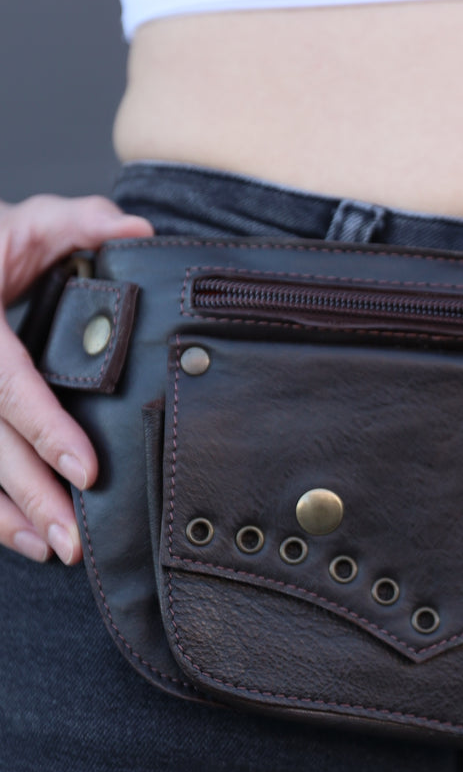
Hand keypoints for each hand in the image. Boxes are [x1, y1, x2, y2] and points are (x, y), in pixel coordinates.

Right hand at [0, 194, 153, 562]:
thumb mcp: (29, 223)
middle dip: (27, 492)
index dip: (45, 428)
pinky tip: (21, 535)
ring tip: (51, 548)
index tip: (88, 469)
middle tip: (72, 539)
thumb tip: (138, 233)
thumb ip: (81, 224)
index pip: (6, 382)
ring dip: (4, 512)